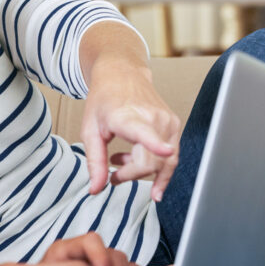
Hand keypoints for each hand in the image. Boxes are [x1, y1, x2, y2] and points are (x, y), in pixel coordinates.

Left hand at [80, 58, 180, 200]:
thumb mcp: (90, 130)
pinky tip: (134, 162)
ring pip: (164, 163)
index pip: (145, 131)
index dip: (156, 144)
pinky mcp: (174, 125)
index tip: (165, 151)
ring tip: (120, 163)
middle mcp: (153, 118)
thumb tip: (97, 189)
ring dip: (143, 172)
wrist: (121, 75)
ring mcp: (167, 121)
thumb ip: (95, 161)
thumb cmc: (103, 101)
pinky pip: (171, 157)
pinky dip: (154, 165)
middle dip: (131, 175)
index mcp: (127, 116)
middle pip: (151, 161)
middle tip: (112, 174)